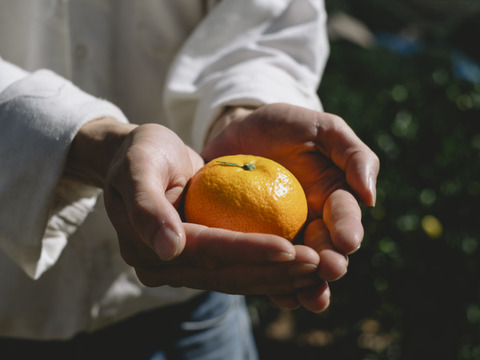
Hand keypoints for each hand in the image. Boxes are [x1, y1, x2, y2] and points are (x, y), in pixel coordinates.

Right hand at [82, 121, 324, 296]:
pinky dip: (270, 268)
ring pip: (238, 277)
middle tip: (317, 265)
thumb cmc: (138, 154)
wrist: (136, 158)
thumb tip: (169, 248)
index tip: (290, 248)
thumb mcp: (137, 167)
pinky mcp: (201, 258)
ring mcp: (185, 266)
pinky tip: (300, 262)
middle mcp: (166, 267)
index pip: (208, 252)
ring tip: (318, 268)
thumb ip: (147, 206)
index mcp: (147, 250)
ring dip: (279, 276)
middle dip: (274, 272)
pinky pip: (239, 267)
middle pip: (228, 273)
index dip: (250, 252)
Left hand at [202, 103, 379, 310]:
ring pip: (298, 268)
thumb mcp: (322, 128)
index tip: (347, 241)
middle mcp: (312, 222)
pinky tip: (275, 295)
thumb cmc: (282, 126)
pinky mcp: (253, 241)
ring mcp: (281, 235)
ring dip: (305, 285)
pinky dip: (270, 282)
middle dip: (331, 264)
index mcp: (332, 198)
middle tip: (329, 270)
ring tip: (306, 298)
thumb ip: (353, 155)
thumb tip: (371, 198)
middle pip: (326, 250)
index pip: (345, 217)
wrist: (237, 131)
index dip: (348, 230)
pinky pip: (263, 265)